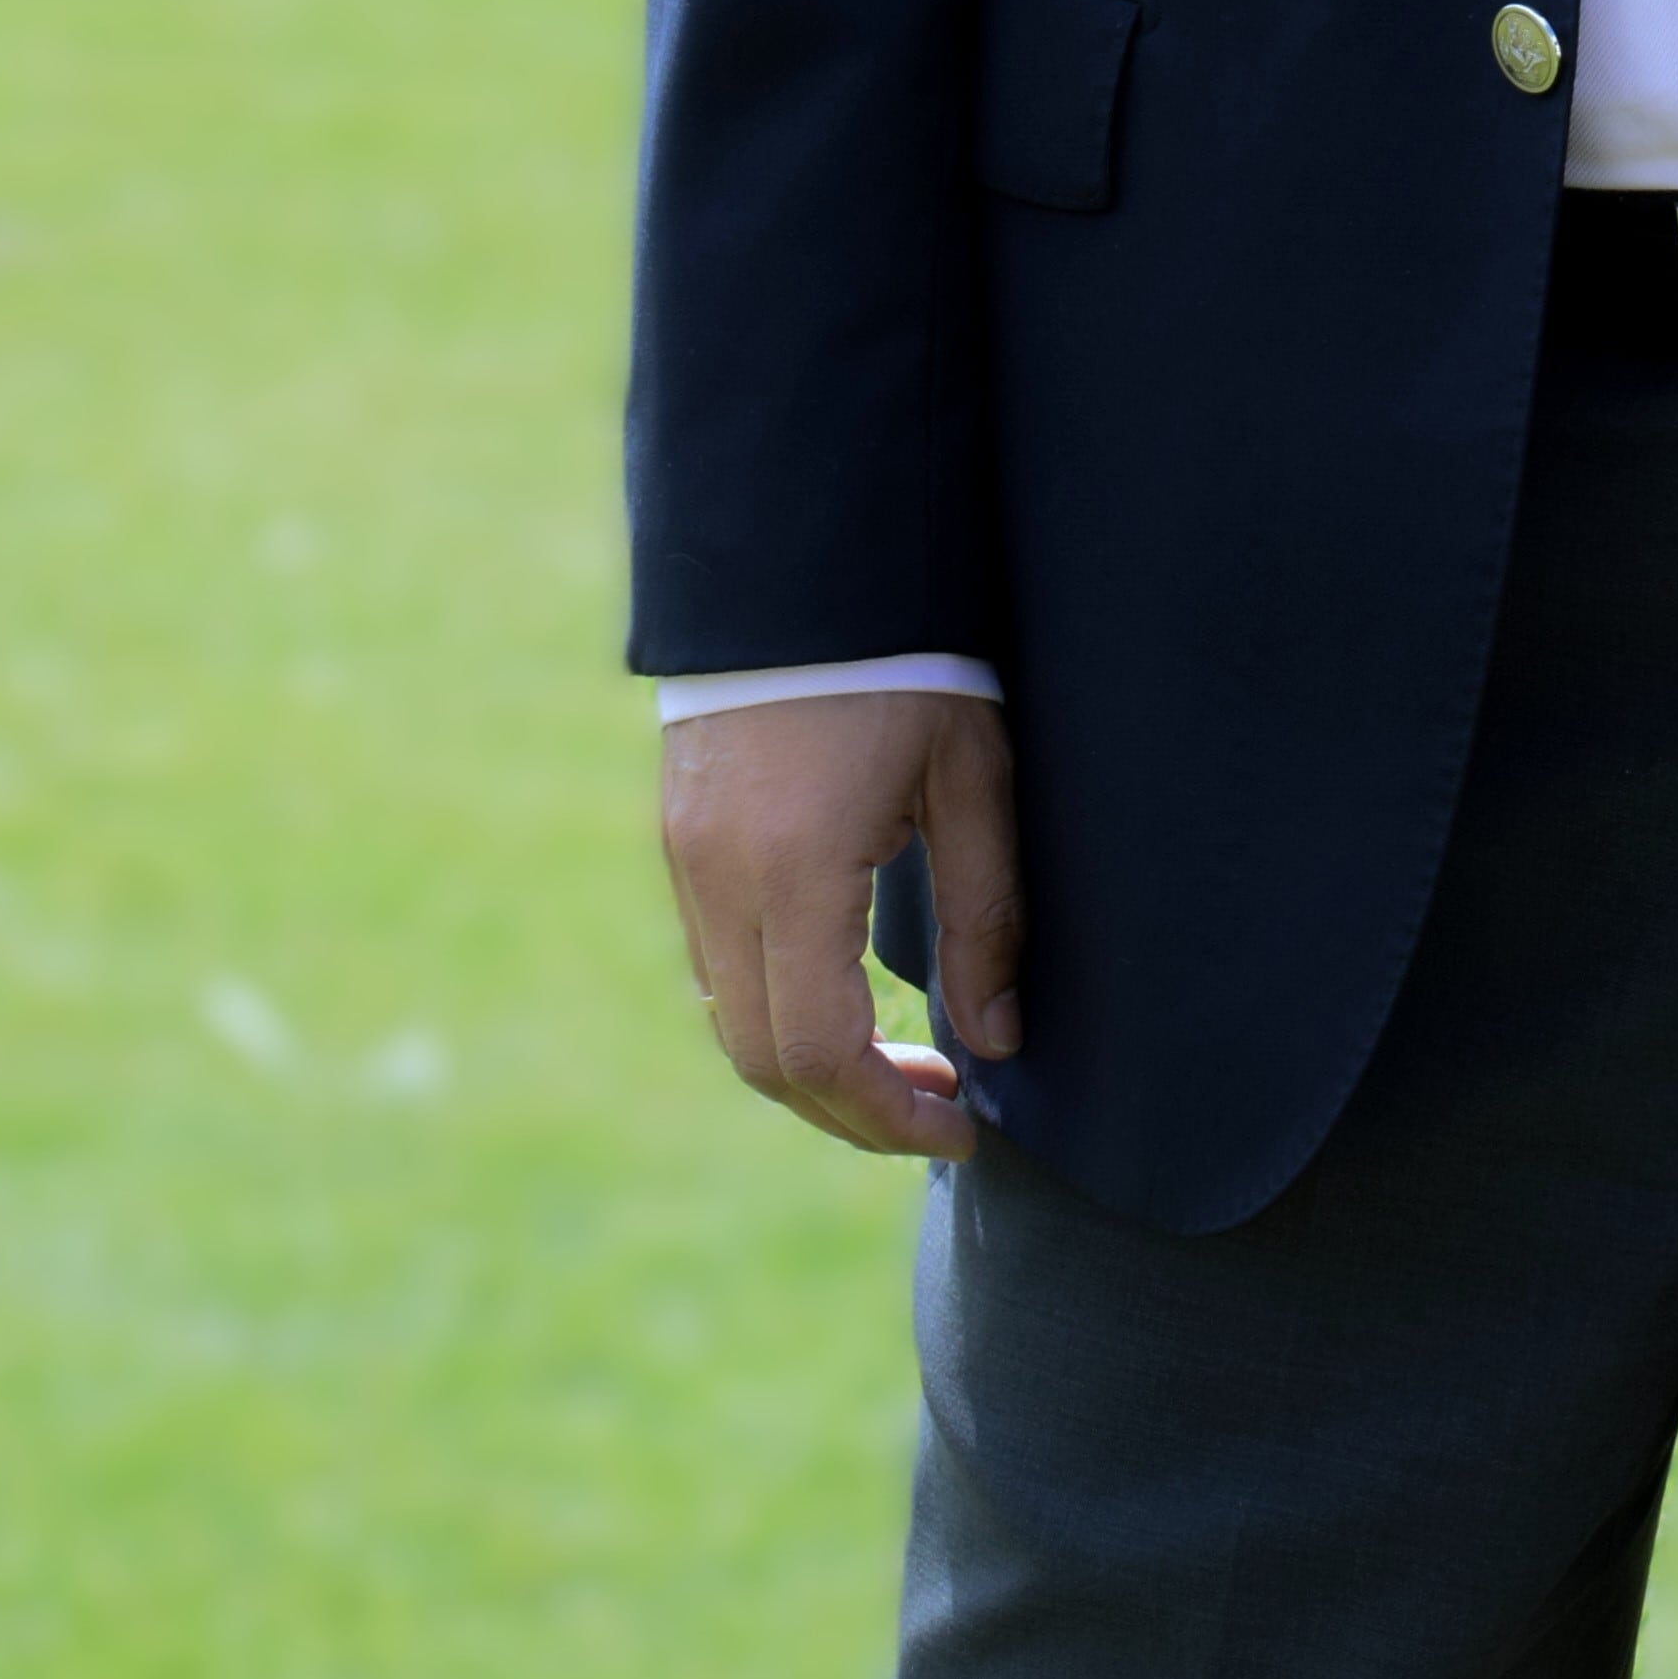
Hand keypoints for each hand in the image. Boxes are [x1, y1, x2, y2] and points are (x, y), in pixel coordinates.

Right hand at [660, 688, 1022, 1163]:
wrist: (802, 554)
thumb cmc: (907, 655)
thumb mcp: (971, 773)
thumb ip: (986, 914)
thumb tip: (997, 1041)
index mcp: (792, 867)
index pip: (821, 1053)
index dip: (889, 1115)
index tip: (962, 1124)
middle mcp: (718, 879)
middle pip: (765, 1061)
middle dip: (853, 1110)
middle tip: (943, 1108)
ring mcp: (686, 860)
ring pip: (732, 1022)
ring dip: (813, 1069)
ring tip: (907, 1063)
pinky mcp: (679, 839)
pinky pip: (717, 966)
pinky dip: (777, 1012)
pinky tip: (847, 998)